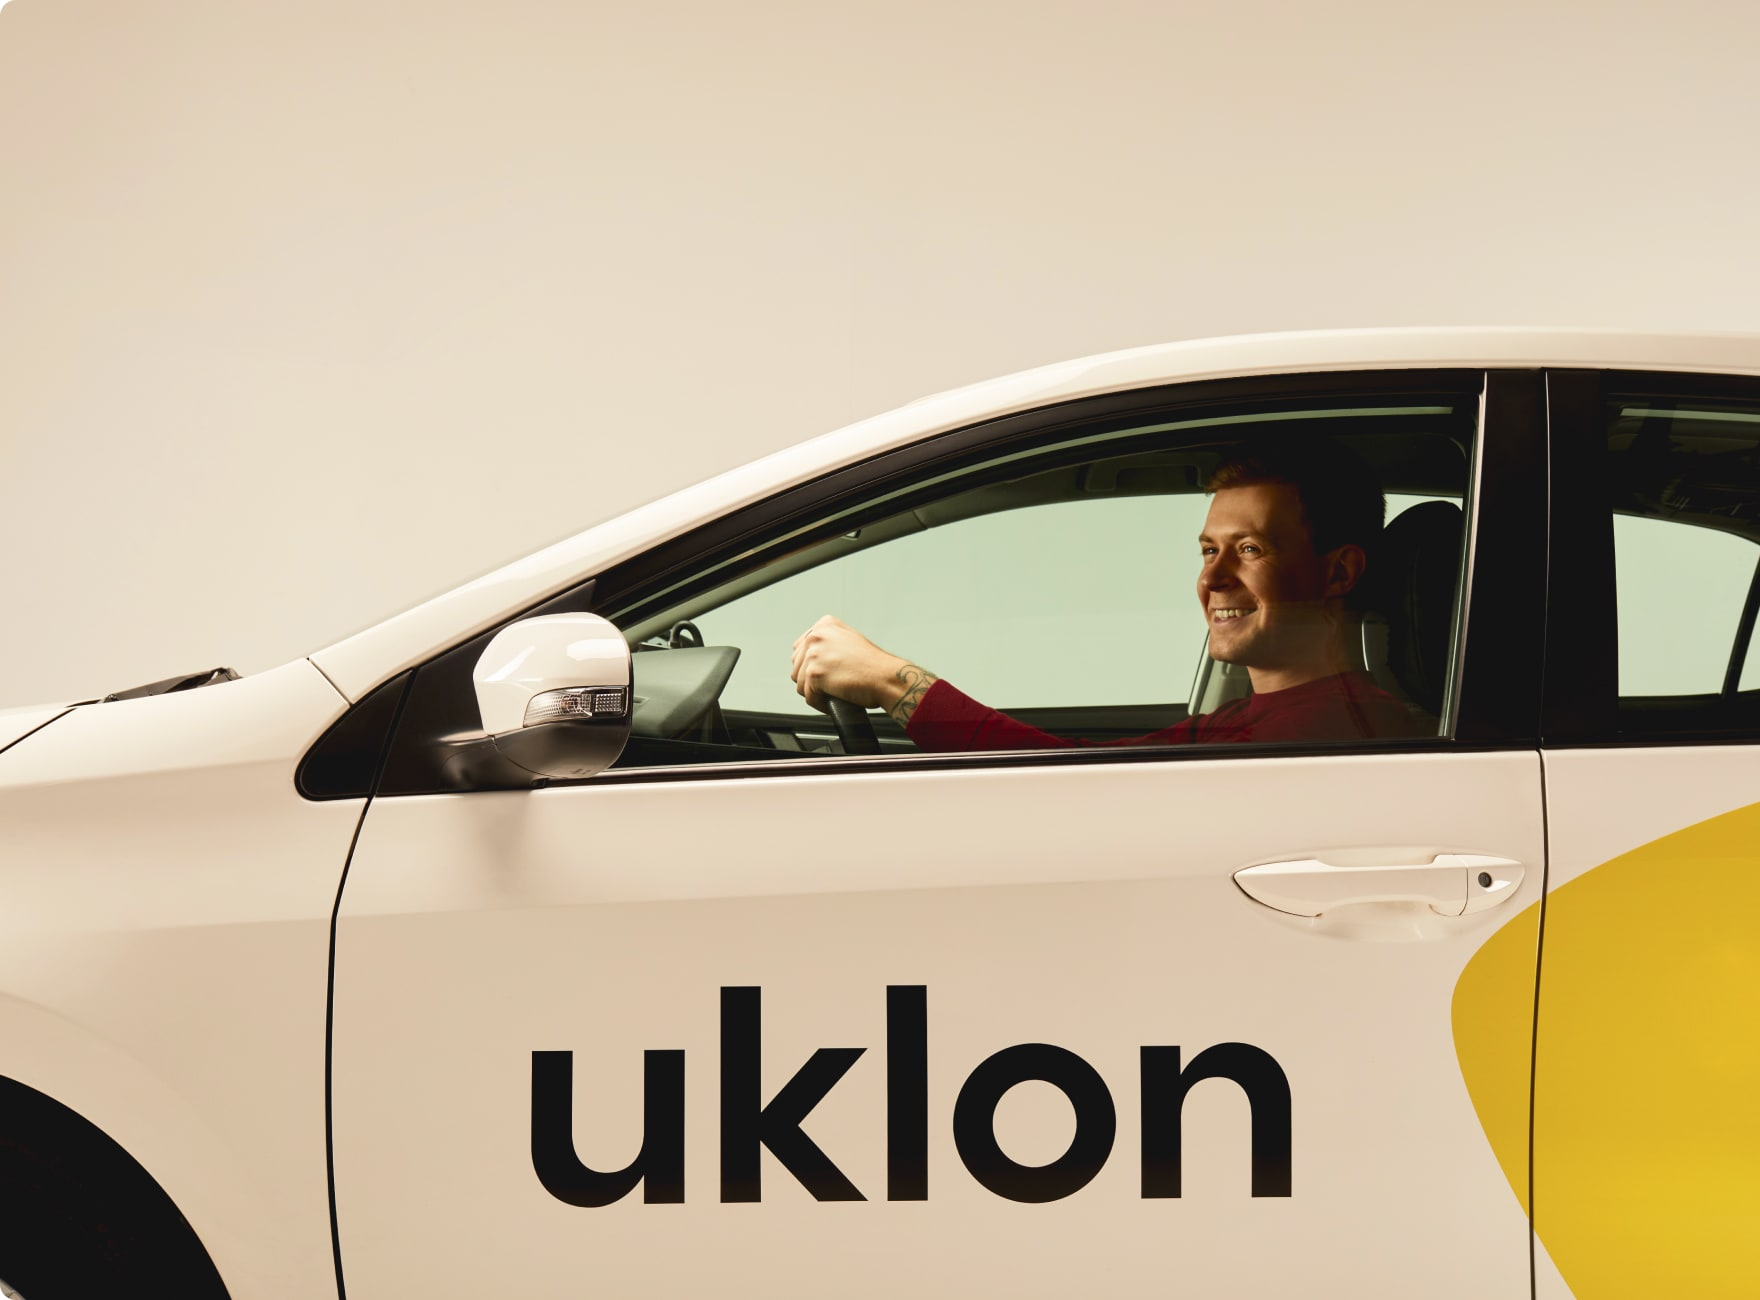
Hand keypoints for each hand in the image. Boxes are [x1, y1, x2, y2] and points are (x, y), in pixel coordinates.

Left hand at [790, 615, 909, 713]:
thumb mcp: (849, 640)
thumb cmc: (873, 665)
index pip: (800, 649)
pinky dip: (821, 704)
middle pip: (797, 666)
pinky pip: (809, 697)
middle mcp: (817, 635)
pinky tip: (836, 699)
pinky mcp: (815, 673)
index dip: (811, 665)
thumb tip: (810, 657)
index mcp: (825, 625)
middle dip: (811, 680)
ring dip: (815, 693)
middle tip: (831, 685)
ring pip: (800, 683)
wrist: (886, 677)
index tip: (825, 673)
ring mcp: (814, 654)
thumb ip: (828, 643)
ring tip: (834, 692)